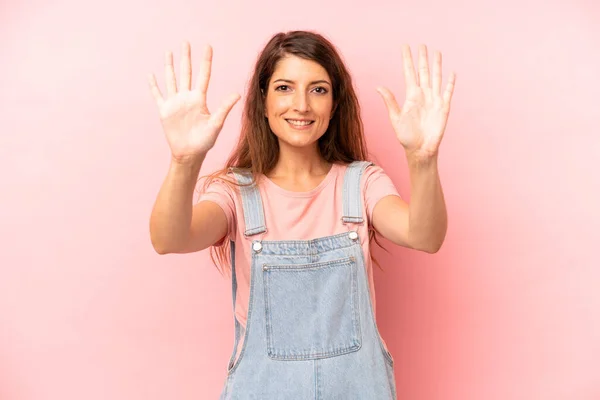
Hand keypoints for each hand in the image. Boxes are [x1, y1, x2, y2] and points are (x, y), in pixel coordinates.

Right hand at [148, 41, 240, 163]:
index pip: (203, 75)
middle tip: (186, 42)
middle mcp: (187, 98)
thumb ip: (224, 108)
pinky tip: (151, 75)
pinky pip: (158, 95)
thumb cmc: (205, 141)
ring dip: (169, 66)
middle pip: (186, 72)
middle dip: (186, 57)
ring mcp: (175, 103)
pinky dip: (153, 85)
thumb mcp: (216, 123)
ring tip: (169, 52)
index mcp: (199, 99)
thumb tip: (238, 94)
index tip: (207, 46)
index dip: (205, 61)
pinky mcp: (165, 111)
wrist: (189, 153)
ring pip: (172, 79)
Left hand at [376, 44, 455, 160]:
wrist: (420, 150)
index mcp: (411, 96)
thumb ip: (390, 101)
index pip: (409, 73)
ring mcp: (434, 100)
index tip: (405, 47)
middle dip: (422, 58)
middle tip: (421, 44)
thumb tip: (378, 87)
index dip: (407, 60)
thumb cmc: (406, 137)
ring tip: (436, 52)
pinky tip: (452, 72)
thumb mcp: (396, 118)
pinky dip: (450, 82)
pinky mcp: (444, 108)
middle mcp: (423, 95)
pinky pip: (448, 92)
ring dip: (436, 65)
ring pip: (436, 78)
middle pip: (423, 72)